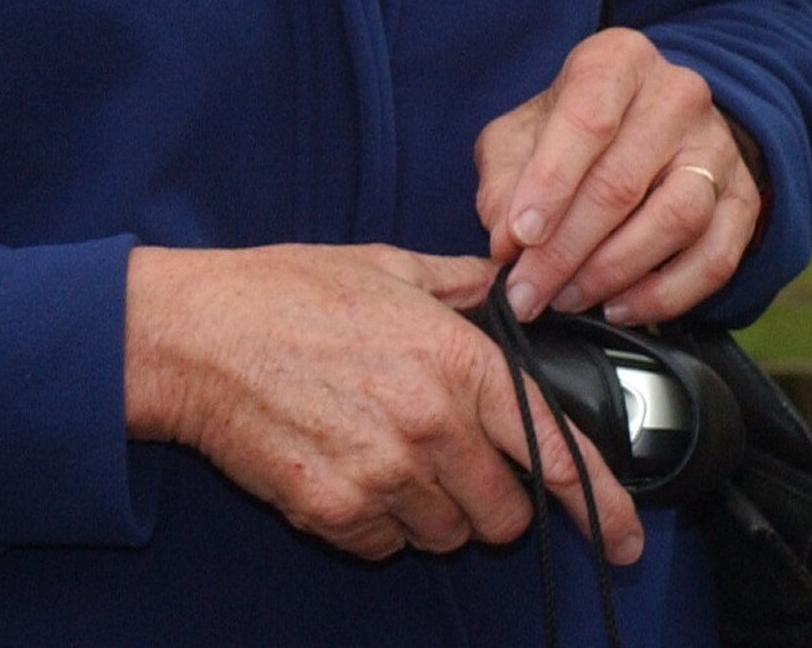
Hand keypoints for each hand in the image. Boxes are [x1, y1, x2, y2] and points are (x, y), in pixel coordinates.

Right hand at [124, 242, 639, 565]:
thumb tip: (499, 285)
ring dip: (431, 510)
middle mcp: (429, 424)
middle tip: (446, 461)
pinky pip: (386, 544)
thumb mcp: (380, 268)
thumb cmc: (277, 295)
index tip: (622, 538)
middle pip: (505, 512)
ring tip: (381, 454)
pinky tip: (344, 469)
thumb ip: (456, 286)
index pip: (554, 452)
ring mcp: (383, 474)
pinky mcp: (335, 510)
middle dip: (492, 499)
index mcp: (455, 361)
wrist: (190, 337)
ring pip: (447, 532)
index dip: (601, 506)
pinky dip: (376, 522)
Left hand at [473, 29, 758, 327]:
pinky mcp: (743, 200)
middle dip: (566, 249)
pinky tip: (620, 307)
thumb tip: (505, 239)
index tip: (518, 238)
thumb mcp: (523, 132)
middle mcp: (677, 97)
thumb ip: (504, 178)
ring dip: (614, 272)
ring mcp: (719, 149)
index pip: (586, 121)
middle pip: (623, 182)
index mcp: (617, 62)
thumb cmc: (574, 128)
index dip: (549, 184)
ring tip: (568, 298)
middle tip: (528, 291)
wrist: (650, 123)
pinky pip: (715, 258)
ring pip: (676, 220)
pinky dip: (665, 295)